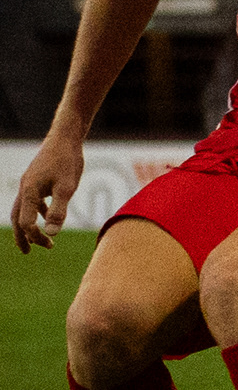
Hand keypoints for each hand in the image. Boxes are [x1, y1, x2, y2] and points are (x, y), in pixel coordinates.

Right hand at [12, 133, 85, 251]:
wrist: (65, 137)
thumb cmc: (67, 160)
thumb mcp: (67, 187)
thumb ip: (58, 210)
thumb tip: (51, 234)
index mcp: (29, 192)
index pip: (25, 222)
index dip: (34, 236)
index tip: (49, 244)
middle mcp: (24, 189)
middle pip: (17, 218)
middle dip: (23, 236)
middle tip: (29, 252)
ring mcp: (29, 183)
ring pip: (23, 209)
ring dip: (29, 225)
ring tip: (40, 240)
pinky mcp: (36, 179)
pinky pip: (32, 200)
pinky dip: (36, 212)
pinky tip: (47, 216)